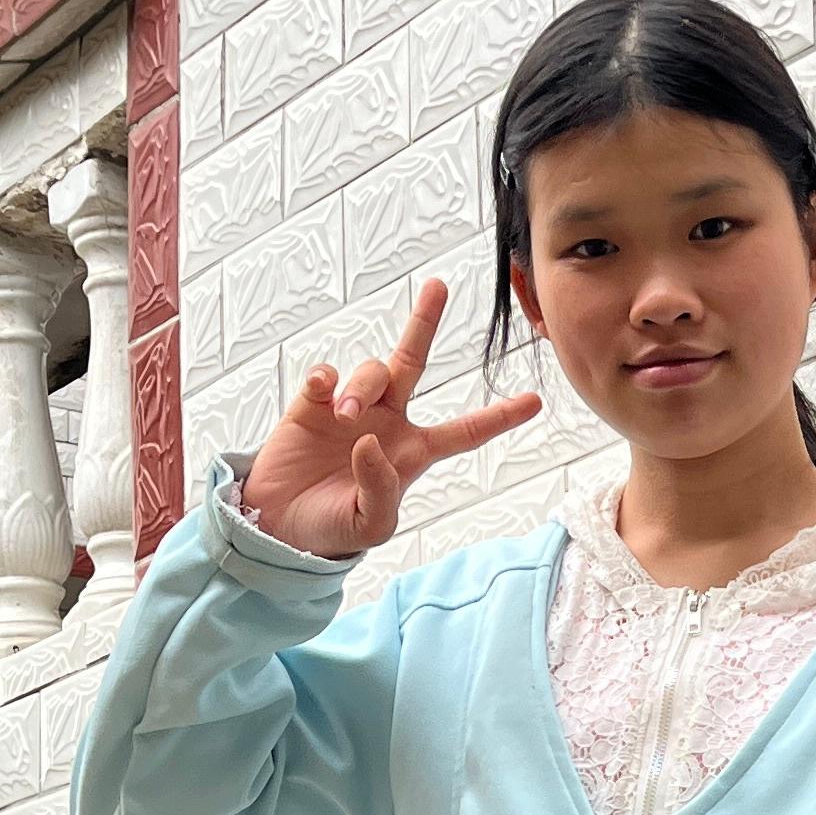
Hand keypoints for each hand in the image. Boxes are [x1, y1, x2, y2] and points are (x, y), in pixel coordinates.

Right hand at [240, 278, 542, 559]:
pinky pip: (327, 373)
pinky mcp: (313, 404)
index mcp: (413, 452)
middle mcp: (387, 421)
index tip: (535, 402)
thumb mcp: (370, 525)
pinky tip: (323, 395)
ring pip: (372, 371)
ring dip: (363, 386)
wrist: (280, 526)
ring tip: (347, 415)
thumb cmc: (334, 529)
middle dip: (424, 322)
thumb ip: (381, 487)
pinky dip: (326, 378)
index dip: (498, 417)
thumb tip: (372, 440)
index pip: (464, 432)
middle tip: (438, 285)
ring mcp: (350, 408)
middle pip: (413, 362)